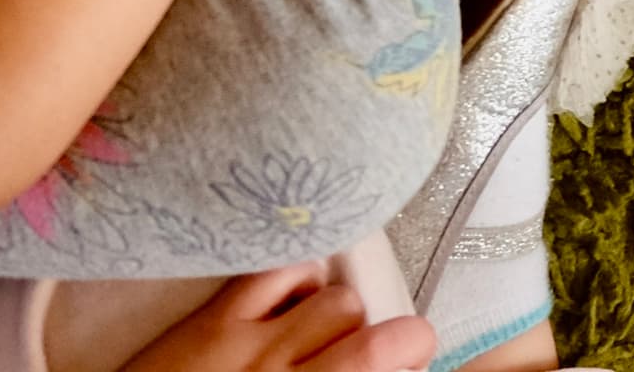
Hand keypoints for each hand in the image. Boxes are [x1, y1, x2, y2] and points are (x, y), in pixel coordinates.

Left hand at [124, 266, 434, 371]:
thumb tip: (379, 365)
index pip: (392, 357)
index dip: (416, 355)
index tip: (413, 361)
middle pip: (376, 329)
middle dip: (388, 339)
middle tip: (381, 352)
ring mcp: (253, 342)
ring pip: (335, 295)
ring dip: (341, 310)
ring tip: (324, 331)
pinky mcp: (217, 318)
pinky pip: (280, 271)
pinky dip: (297, 278)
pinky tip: (292, 296)